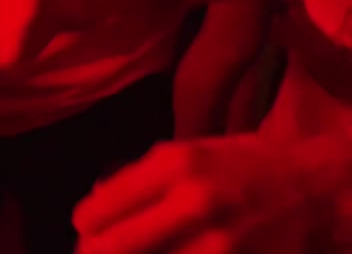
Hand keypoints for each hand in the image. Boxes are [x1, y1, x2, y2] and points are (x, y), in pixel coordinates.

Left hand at [74, 136, 334, 253]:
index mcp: (175, 164)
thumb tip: (94, 205)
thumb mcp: (190, 152)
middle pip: (108, 251)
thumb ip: (141, 177)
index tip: (87, 229)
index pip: (97, 213)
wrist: (311, 192)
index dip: (85, 227)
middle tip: (92, 252)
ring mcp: (215, 247)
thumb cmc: (243, 166)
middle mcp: (192, 203)